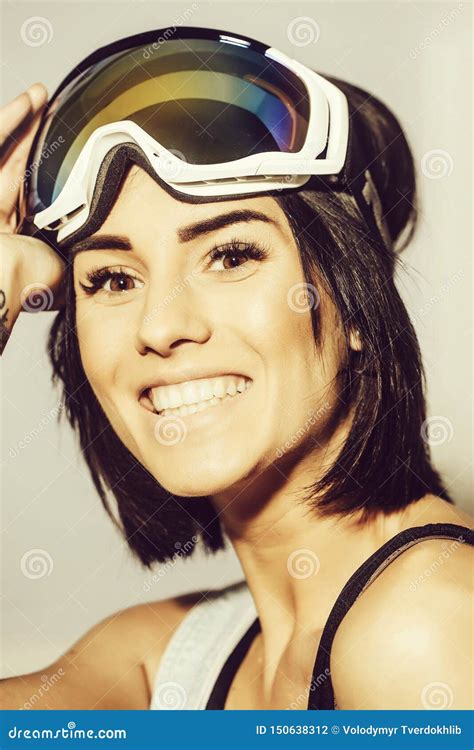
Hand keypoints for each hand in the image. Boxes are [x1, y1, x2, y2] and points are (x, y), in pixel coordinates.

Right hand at [0, 83, 64, 354]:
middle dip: (35, 136)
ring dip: (24, 122)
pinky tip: (27, 101)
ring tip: (41, 96)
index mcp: (18, 235)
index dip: (46, 168)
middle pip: (17, 165)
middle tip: (52, 111)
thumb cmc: (29, 281)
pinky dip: (10, 122)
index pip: (32, 192)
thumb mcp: (63, 265)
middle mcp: (0, 215)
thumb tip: (98, 251)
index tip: (66, 150)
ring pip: (7, 151)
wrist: (2, 284)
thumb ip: (74, 254)